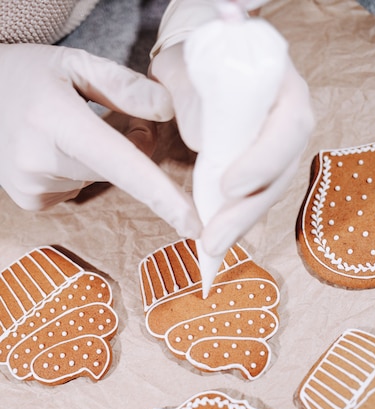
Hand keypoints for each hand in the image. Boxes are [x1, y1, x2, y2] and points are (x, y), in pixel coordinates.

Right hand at [0, 43, 200, 238]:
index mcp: (54, 119)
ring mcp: (32, 187)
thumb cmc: (27, 76)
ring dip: (97, 161)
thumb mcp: (74, 63)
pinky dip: (77, 172)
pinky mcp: (32, 202)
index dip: (161, 196)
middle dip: (126, 151)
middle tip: (113, 121)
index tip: (192, 225)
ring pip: (96, 181)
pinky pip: (78, 190)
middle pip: (115, 171)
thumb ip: (123, 87)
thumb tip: (167, 111)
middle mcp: (38, 160)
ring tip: (66, 131)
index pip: (120, 164)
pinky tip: (53, 151)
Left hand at [150, 5, 313, 257]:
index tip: (228, 185)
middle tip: (214, 241)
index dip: (262, 161)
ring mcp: (273, 152)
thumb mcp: (206, 51)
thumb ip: (212, 55)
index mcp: (283, 90)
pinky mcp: (257, 170)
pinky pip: (251, 200)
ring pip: (267, 195)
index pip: (286, 130)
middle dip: (246, 212)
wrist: (208, 68)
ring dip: (238, 227)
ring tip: (210, 251)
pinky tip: (215, 244)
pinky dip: (232, 222)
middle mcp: (287, 125)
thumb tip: (217, 58)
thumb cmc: (206, 57)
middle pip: (279, 176)